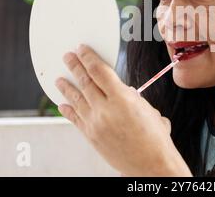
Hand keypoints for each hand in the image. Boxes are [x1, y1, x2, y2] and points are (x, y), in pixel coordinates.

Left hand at [55, 44, 191, 176]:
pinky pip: (75, 119)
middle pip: (85, 81)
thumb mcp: (147, 109)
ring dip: (66, 86)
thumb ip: (131, 96)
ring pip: (76, 99)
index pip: (99, 71)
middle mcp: (105, 109)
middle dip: (74, 66)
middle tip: (67, 56)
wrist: (150, 165)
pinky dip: (67, 110)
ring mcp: (95, 123)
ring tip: (59, 78)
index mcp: (122, 98)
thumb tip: (121, 90)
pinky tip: (62, 104)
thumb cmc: (154, 138)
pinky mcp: (91, 136)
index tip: (82, 49)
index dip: (88, 57)